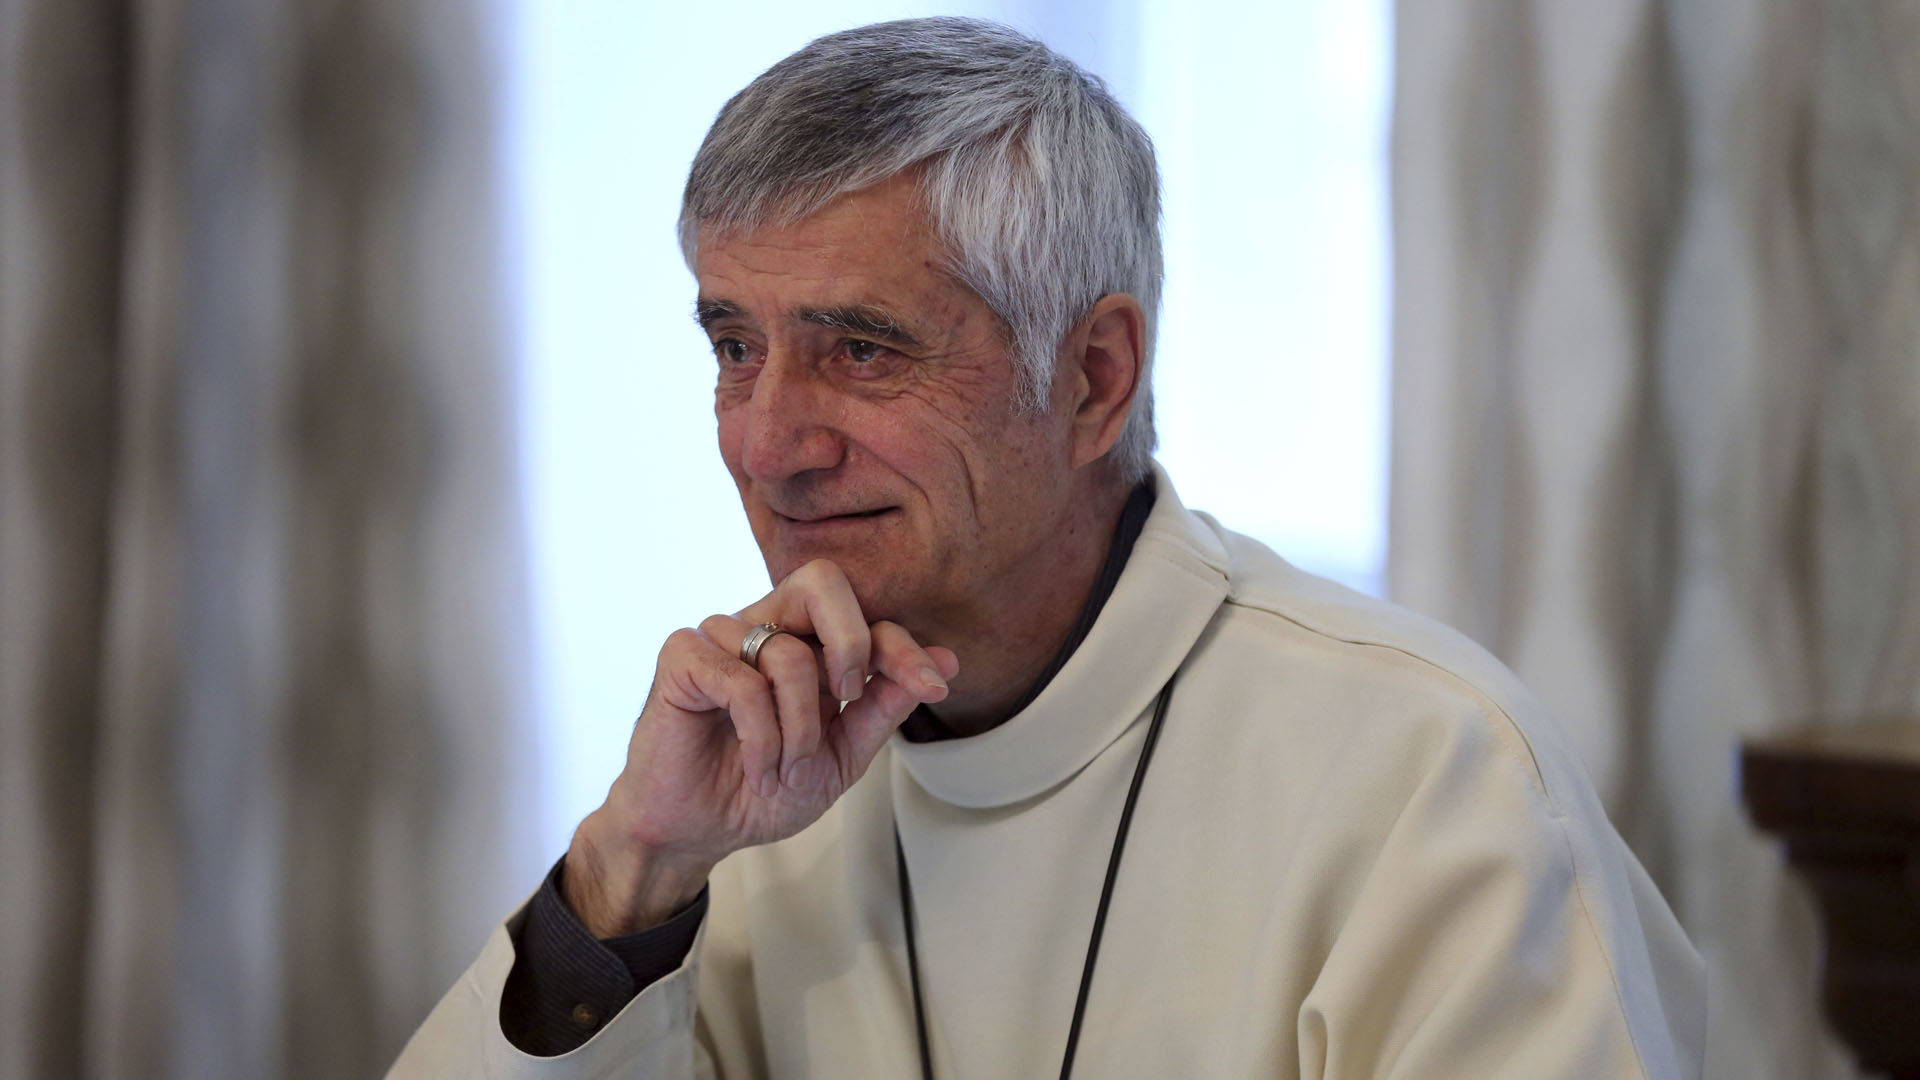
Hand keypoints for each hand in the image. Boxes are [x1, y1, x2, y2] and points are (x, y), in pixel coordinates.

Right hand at [563, 559, 958, 935]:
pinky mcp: (683, 657)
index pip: (868, 619)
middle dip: (852, 643)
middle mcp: (766, 626)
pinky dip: (760, 737)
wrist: (699, 832)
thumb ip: (884, 706)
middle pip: (822, 582)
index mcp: (808, 643)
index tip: (935, 687)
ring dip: (799, 729)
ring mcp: (722, 637)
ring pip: (786, 653)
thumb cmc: (764, 789)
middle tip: (846, 699)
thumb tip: (947, 662)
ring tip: (785, 772)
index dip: (905, 649)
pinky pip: (740, 681)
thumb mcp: (842, 755)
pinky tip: (756, 769)